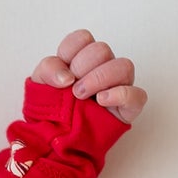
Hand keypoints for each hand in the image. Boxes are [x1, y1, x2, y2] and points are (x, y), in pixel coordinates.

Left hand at [31, 30, 145, 124]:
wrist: (55, 139)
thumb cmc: (52, 108)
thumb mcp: (40, 84)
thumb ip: (48, 69)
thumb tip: (67, 77)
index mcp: (81, 58)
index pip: (83, 38)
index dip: (70, 51)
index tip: (61, 73)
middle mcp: (102, 68)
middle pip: (102, 50)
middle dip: (82, 67)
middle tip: (71, 89)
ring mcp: (117, 86)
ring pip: (124, 66)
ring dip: (100, 78)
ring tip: (81, 96)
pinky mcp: (127, 107)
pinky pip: (137, 95)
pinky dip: (120, 94)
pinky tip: (101, 100)